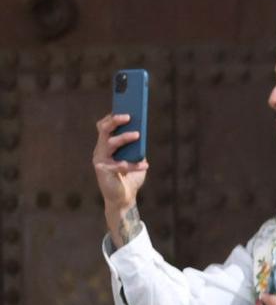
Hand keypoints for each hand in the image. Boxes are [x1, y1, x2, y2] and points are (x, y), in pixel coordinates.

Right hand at [93, 113, 146, 243]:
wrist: (123, 198)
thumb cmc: (130, 177)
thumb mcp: (137, 158)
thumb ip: (138, 147)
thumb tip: (142, 131)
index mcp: (107, 145)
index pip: (105, 126)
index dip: (112, 116)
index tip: (125, 106)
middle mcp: (101, 150)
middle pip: (104, 130)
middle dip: (115, 121)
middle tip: (128, 116)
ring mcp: (100, 160)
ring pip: (109, 143)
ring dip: (124, 137)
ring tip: (138, 134)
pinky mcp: (103, 171)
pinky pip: (120, 164)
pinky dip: (134, 165)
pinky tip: (145, 165)